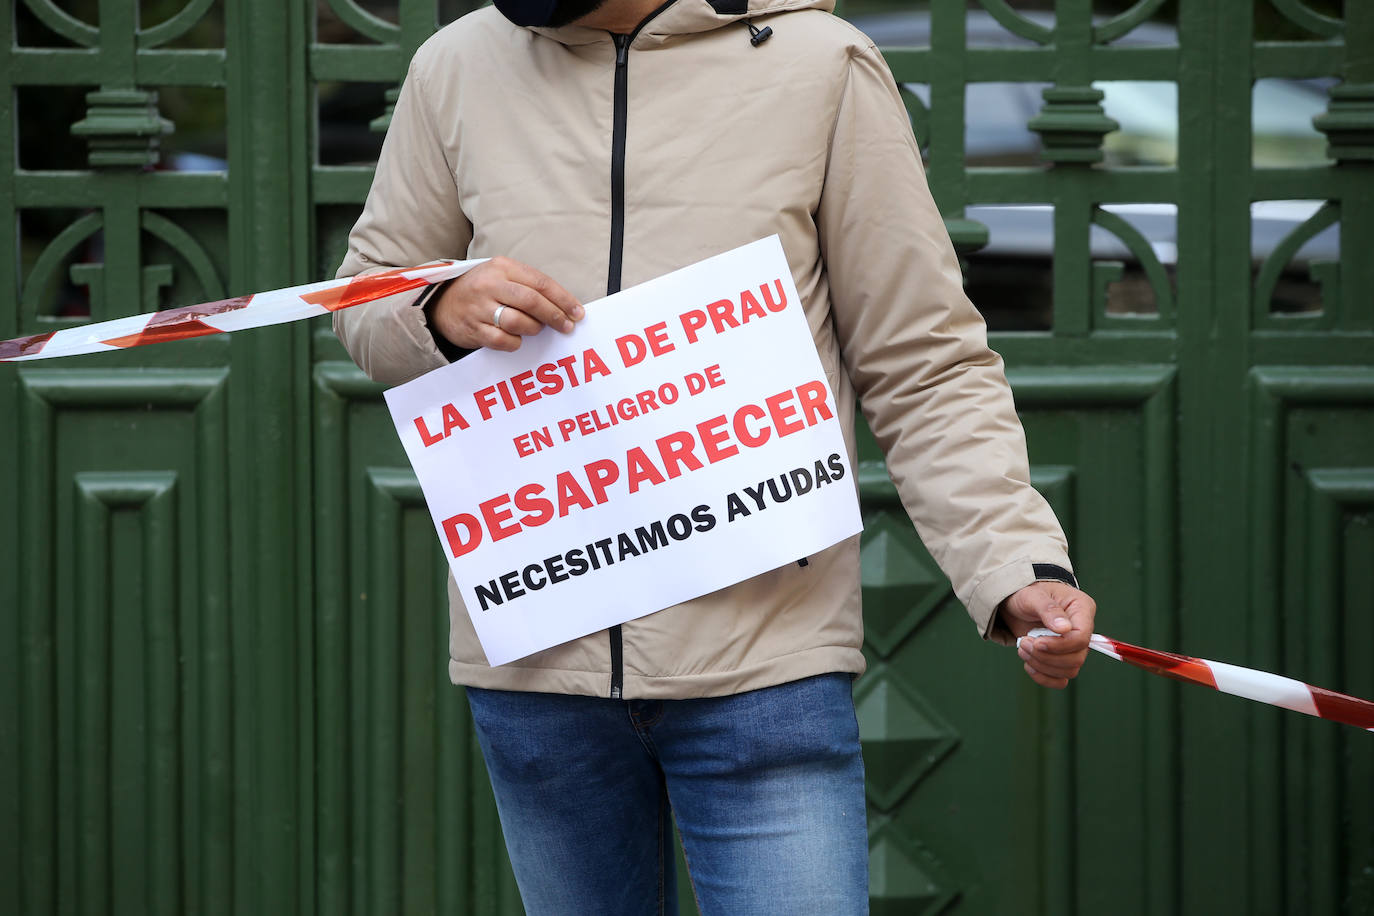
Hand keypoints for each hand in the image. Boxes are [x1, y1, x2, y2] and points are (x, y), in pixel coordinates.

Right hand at [431, 256, 583, 351]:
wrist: (442, 303)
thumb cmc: (483, 291)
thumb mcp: (502, 276)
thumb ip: (530, 286)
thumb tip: (564, 305)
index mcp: (502, 267)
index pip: (541, 282)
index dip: (563, 299)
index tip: (578, 312)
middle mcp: (490, 285)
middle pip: (532, 301)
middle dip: (555, 316)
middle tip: (567, 327)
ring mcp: (480, 307)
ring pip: (519, 322)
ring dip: (534, 329)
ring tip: (536, 330)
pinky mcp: (473, 329)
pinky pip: (503, 340)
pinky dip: (515, 342)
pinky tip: (516, 339)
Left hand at [999, 581, 1096, 688]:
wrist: (1017, 602)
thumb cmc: (1028, 593)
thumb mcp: (1033, 596)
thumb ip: (1048, 610)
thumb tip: (1064, 629)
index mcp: (1082, 610)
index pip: (1082, 638)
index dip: (1060, 646)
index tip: (1037, 643)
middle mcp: (1082, 630)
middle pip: (1076, 658)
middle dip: (1047, 656)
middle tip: (1023, 643)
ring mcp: (1072, 647)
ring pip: (1068, 671)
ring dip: (1041, 665)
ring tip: (1022, 648)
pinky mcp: (1061, 659)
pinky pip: (1060, 680)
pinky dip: (1043, 677)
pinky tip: (1029, 664)